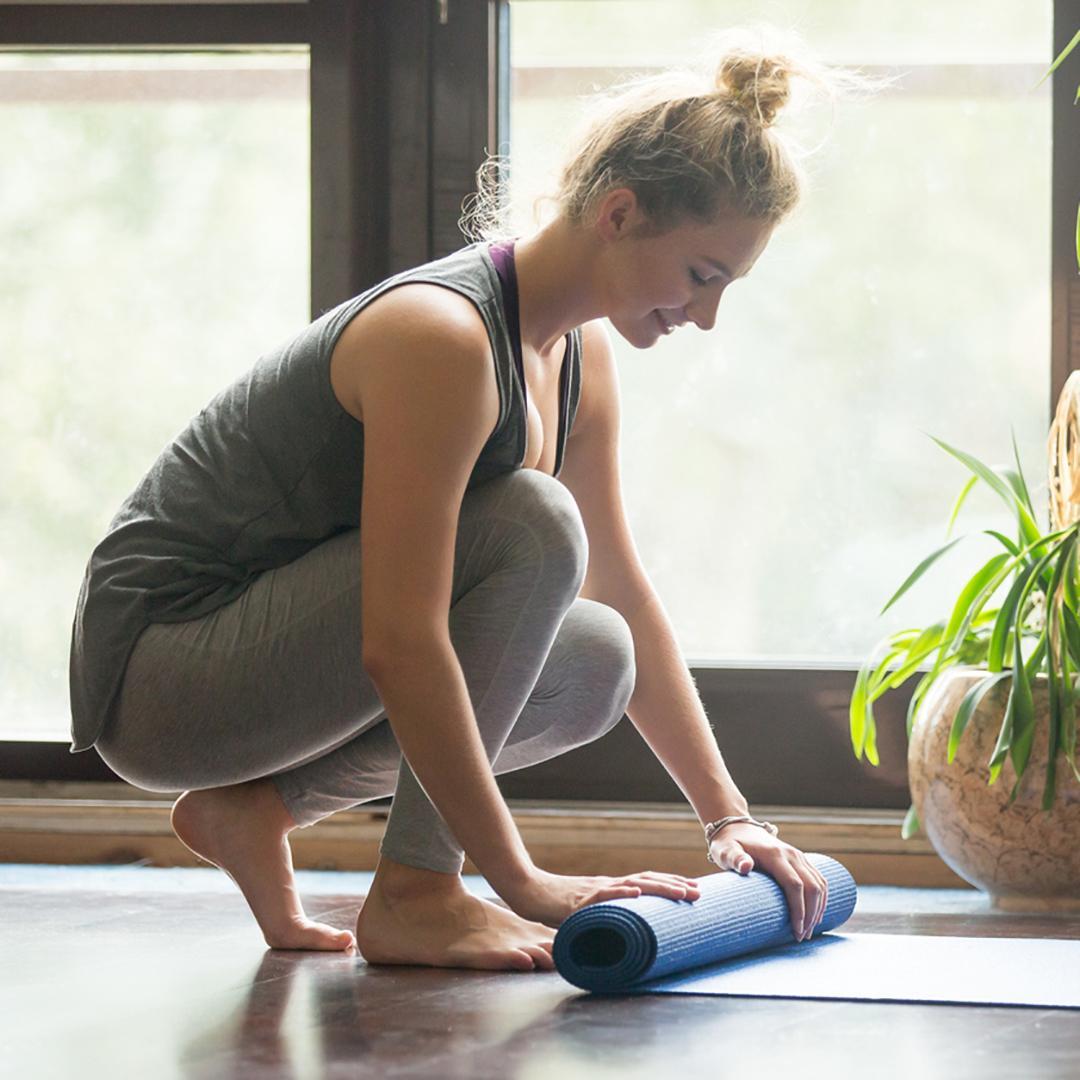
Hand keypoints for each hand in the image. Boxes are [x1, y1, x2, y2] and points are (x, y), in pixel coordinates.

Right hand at [503, 866, 701, 927]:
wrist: (526, 890)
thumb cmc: (552, 905)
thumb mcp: (584, 913)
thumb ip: (602, 918)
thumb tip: (620, 934)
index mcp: (609, 889)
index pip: (645, 883)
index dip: (669, 885)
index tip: (692, 889)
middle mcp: (607, 886)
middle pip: (646, 881)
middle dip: (674, 886)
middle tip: (699, 893)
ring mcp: (595, 890)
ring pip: (633, 885)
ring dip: (660, 888)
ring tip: (682, 892)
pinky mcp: (579, 900)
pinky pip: (603, 895)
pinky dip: (622, 894)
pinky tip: (637, 894)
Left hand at [708, 823, 828, 941]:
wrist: (737, 827)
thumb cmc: (728, 844)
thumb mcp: (725, 851)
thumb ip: (734, 858)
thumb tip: (746, 866)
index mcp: (775, 854)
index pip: (795, 884)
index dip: (799, 909)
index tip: (796, 931)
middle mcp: (791, 854)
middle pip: (812, 887)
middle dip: (810, 915)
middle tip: (801, 938)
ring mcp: (798, 856)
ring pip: (819, 884)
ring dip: (818, 909)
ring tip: (808, 931)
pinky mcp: (801, 860)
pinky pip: (819, 880)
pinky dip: (821, 899)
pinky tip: (816, 915)